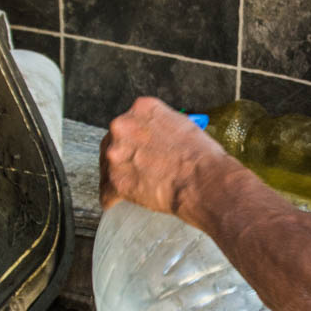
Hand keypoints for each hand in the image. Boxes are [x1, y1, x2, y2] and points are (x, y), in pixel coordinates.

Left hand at [100, 96, 228, 214]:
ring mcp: (116, 154)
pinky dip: (112, 198)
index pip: (128, 122)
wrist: (203, 181)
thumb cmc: (201, 157)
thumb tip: (156, 137)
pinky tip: (118, 201)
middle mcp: (124, 126)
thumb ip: (160, 126)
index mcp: (141, 109)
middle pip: (113, 141)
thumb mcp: (182, 124)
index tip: (138, 148)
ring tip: (131, 187)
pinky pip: (107, 192)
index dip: (133, 138)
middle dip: (123, 155)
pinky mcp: (116, 180)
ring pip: (108, 166)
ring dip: (118, 175)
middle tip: (136, 168)